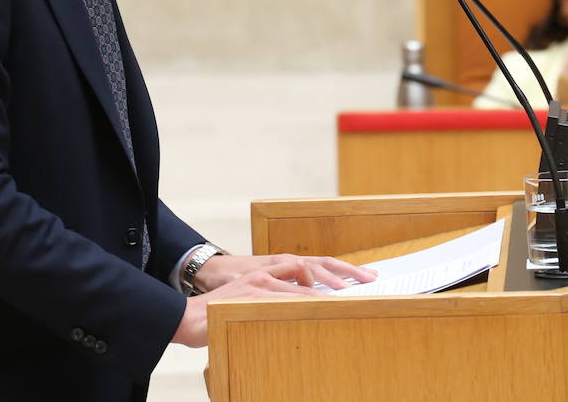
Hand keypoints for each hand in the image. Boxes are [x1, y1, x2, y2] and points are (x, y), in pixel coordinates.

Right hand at [195, 252, 376, 293]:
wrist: (198, 300)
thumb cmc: (230, 300)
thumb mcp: (261, 294)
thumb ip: (283, 294)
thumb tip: (306, 304)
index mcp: (280, 267)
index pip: (318, 264)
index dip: (342, 269)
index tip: (365, 275)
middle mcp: (275, 266)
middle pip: (316, 263)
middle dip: (344, 271)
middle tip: (368, 280)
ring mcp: (264, 276)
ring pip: (302, 275)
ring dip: (327, 284)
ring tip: (347, 293)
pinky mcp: (253, 288)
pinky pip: (282, 292)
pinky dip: (300, 297)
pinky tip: (313, 303)